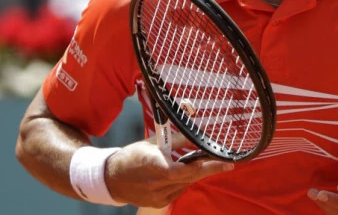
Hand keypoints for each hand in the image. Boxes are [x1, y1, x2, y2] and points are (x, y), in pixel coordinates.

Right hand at [105, 133, 233, 207]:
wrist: (111, 179)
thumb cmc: (132, 156)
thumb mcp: (153, 143)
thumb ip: (175, 140)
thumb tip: (195, 134)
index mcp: (154, 165)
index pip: (186, 169)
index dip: (207, 166)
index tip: (225, 162)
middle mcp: (157, 184)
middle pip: (190, 178)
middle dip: (208, 169)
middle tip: (226, 164)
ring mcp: (158, 197)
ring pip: (186, 184)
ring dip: (194, 174)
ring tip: (200, 163)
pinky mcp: (158, 204)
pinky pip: (178, 191)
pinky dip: (183, 181)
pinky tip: (181, 173)